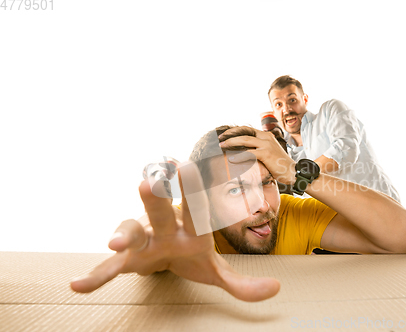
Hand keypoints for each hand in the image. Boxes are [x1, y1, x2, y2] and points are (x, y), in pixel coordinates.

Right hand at [70, 161, 279, 301]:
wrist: (161, 254)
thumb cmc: (188, 254)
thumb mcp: (214, 271)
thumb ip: (242, 282)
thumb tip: (276, 290)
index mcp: (192, 227)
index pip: (198, 207)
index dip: (195, 189)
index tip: (191, 166)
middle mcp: (166, 227)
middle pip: (162, 211)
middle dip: (157, 197)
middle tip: (151, 179)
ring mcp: (144, 241)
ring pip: (132, 230)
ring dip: (124, 231)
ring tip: (115, 239)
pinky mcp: (127, 258)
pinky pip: (111, 267)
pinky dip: (97, 275)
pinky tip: (78, 285)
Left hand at [219, 126, 295, 184]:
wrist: (293, 172)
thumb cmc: (279, 165)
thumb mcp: (268, 153)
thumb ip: (258, 150)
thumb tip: (244, 152)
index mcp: (266, 135)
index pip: (248, 129)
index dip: (235, 131)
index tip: (225, 135)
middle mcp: (266, 137)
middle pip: (245, 131)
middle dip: (230, 134)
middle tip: (220, 138)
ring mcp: (267, 145)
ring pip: (245, 140)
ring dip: (231, 142)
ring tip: (222, 145)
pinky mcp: (266, 154)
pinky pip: (249, 153)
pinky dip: (239, 156)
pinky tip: (231, 159)